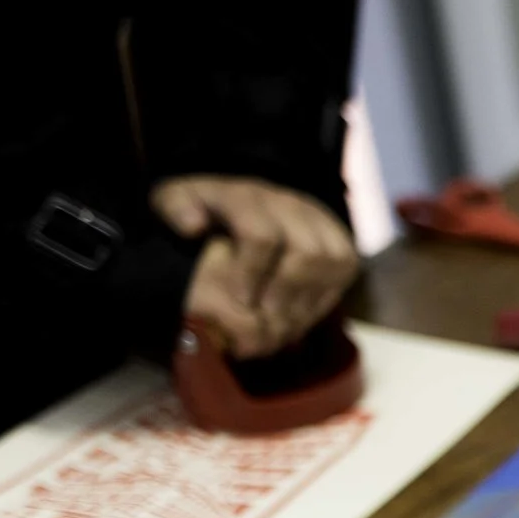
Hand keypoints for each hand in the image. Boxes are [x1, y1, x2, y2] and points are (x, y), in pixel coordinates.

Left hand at [154, 175, 357, 356]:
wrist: (244, 204)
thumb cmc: (202, 209)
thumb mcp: (174, 199)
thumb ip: (174, 208)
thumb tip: (193, 227)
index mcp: (248, 194)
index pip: (262, 235)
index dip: (251, 274)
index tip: (237, 301)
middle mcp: (291, 204)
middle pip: (307, 253)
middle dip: (284, 293)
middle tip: (263, 319)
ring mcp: (321, 221)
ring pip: (333, 263)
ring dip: (307, 299)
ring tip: (281, 324)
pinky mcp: (341, 242)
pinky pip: (344, 274)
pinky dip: (322, 299)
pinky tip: (296, 316)